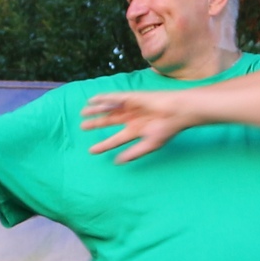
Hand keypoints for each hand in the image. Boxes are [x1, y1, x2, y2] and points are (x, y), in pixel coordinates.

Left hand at [80, 89, 204, 162]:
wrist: (176, 111)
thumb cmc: (166, 129)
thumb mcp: (149, 145)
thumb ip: (133, 153)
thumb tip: (117, 162)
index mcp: (135, 131)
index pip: (115, 139)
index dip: (104, 145)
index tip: (91, 151)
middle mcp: (131, 119)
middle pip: (109, 122)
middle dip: (96, 124)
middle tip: (83, 127)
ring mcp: (130, 107)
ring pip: (109, 109)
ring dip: (96, 110)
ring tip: (83, 113)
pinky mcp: (130, 97)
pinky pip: (113, 98)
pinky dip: (102, 98)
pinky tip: (92, 100)